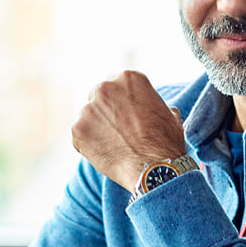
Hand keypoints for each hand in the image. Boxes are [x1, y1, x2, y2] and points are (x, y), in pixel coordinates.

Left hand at [71, 70, 185, 190]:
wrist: (154, 168)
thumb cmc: (165, 142)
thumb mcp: (168, 113)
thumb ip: (153, 104)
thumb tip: (158, 108)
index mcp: (128, 78)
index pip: (116, 85)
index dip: (120, 101)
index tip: (125, 115)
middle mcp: (105, 87)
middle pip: (98, 96)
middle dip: (105, 112)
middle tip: (116, 130)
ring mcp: (88, 108)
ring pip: (87, 116)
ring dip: (96, 128)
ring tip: (113, 145)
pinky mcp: (78, 128)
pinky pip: (79, 136)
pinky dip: (88, 145)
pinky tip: (105, 154)